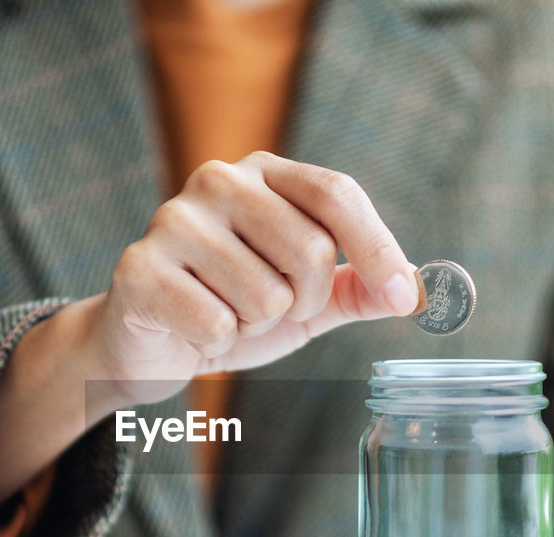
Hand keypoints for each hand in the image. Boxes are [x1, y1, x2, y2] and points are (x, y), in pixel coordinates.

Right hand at [85, 151, 417, 406]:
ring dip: (255, 325)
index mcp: (263, 175)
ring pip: (265, 295)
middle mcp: (217, 181)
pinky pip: (216, 322)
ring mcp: (174, 220)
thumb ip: (355, 289)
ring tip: (226, 315)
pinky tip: (194, 330)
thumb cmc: (229, 310)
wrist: (148, 344)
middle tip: (272, 310)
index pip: (336, 193)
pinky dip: (216, 343)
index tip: (402, 295)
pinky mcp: (139, 268)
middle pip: (309, 249)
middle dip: (304, 301)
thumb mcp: (305, 301)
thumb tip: (414, 289)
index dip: (377, 246)